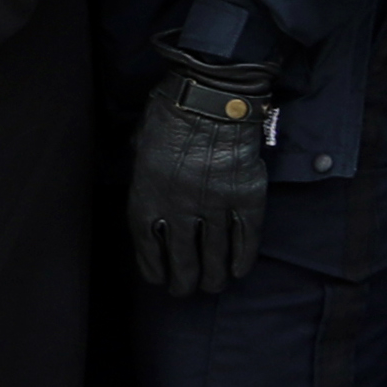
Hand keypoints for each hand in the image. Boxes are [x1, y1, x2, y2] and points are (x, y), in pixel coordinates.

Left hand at [126, 51, 275, 296]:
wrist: (213, 95)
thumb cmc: (170, 113)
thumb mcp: (140, 145)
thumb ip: (144, 175)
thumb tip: (151, 193)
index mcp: (148, 194)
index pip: (148, 246)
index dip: (152, 267)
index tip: (156, 279)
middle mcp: (180, 207)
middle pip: (182, 259)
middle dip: (183, 282)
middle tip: (185, 292)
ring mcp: (215, 204)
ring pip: (215, 254)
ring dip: (213, 277)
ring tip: (212, 287)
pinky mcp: (247, 197)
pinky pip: (246, 237)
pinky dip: (243, 257)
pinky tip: (239, 270)